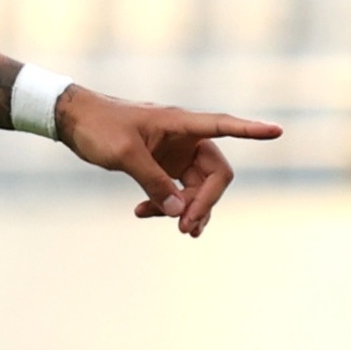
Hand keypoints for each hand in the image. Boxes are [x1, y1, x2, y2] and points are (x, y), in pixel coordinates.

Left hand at [55, 89, 281, 237]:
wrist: (72, 120)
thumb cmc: (99, 126)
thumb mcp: (124, 154)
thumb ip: (153, 182)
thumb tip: (177, 212)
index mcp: (181, 124)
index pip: (224, 126)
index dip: (251, 130)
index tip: (277, 131)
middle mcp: (185, 138)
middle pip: (215, 174)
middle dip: (205, 202)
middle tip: (186, 229)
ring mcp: (175, 153)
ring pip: (196, 188)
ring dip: (186, 209)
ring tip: (171, 228)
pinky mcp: (162, 165)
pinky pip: (175, 190)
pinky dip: (166, 205)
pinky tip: (143, 213)